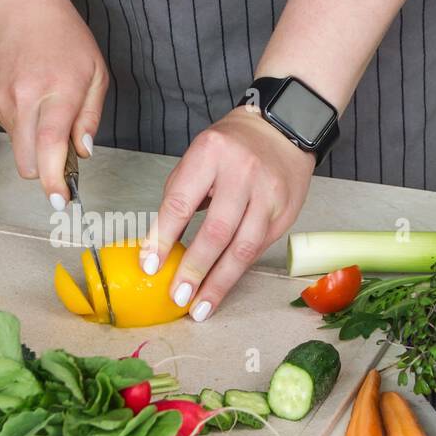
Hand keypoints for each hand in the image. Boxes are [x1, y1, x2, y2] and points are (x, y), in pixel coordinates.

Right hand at [0, 0, 108, 206]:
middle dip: (46, 170)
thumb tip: (82, 152)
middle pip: (29, 163)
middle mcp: (24, 99)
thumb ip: (90, 116)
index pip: (51, 148)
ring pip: (18, 147)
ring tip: (45, 106)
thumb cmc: (61, 33)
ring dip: (34, 142)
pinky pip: (7, 128)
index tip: (61, 201)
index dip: (55, 182)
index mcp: (57, 92)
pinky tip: (28, 93)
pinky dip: (21, 122)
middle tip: (63, 153)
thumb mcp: (94, 71)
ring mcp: (0, 100)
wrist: (15, 1)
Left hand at [142, 107, 315, 320]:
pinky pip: (258, 248)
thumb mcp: (198, 156)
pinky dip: (237, 271)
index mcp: (210, 154)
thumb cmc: (232, 146)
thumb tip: (161, 244)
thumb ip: (180, 195)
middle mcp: (242, 173)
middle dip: (194, 269)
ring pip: (243, 247)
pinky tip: (222, 287)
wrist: (284, 129)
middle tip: (178, 296)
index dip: (162, 238)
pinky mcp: (285, 212)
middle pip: (216, 230)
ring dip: (219, 282)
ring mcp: (268, 194)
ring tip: (200, 306)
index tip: (149, 266)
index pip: (180, 203)